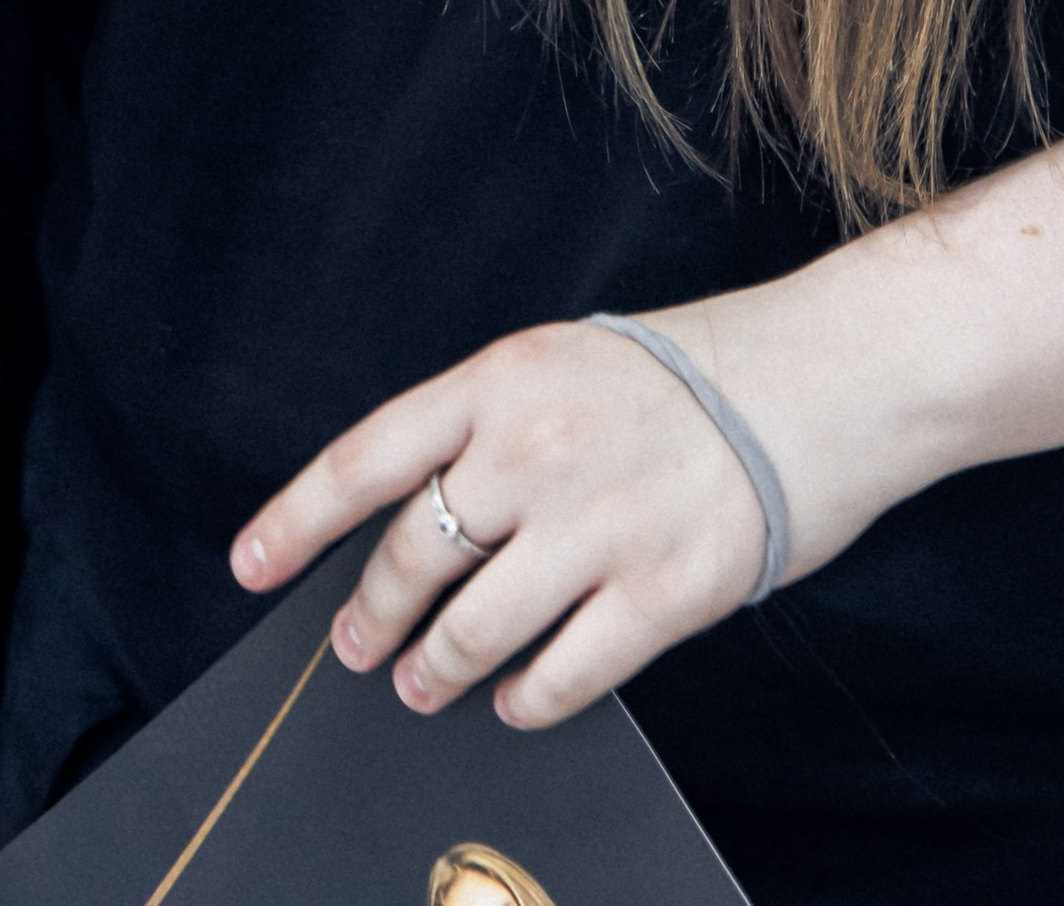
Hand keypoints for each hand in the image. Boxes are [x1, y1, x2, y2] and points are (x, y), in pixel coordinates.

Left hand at [230, 317, 811, 729]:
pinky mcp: (662, 591)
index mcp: (501, 380)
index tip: (249, 566)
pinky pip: (563, 673)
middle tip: (355, 645)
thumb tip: (413, 513)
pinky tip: (515, 702)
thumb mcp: (559, 361)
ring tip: (423, 685)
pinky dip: (527, 700)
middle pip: (415, 555)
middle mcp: (536, 450)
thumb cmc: (680, 374)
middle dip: (372, 613)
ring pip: (476, 628)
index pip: (368, 456)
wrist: (814, 382)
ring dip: (436, 669)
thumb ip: (483, 426)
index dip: (298, 518)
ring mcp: (599, 524)